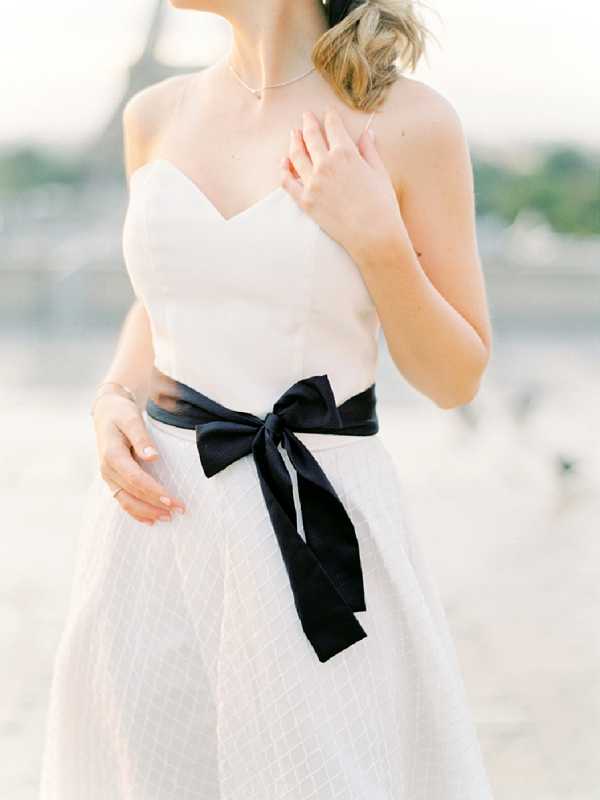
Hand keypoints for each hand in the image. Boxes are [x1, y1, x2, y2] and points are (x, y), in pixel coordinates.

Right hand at [92, 393, 185, 524]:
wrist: (106, 412)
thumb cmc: (122, 414)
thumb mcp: (132, 419)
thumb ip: (141, 438)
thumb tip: (152, 456)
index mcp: (112, 455)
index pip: (135, 479)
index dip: (153, 491)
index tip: (171, 500)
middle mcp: (108, 469)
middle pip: (132, 494)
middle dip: (155, 505)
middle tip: (179, 510)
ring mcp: (109, 477)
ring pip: (126, 502)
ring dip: (147, 512)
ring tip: (168, 518)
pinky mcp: (113, 480)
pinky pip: (123, 500)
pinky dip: (136, 512)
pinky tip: (151, 520)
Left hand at [280, 108, 402, 257]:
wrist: (373, 235)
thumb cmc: (381, 204)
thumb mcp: (379, 172)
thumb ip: (370, 151)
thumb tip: (368, 133)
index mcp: (346, 153)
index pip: (333, 127)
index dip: (330, 117)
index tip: (328, 113)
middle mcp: (325, 164)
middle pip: (311, 136)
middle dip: (308, 123)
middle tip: (305, 116)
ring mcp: (312, 182)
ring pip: (296, 155)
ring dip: (294, 141)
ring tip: (294, 134)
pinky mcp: (305, 201)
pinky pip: (287, 181)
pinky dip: (284, 169)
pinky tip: (284, 163)